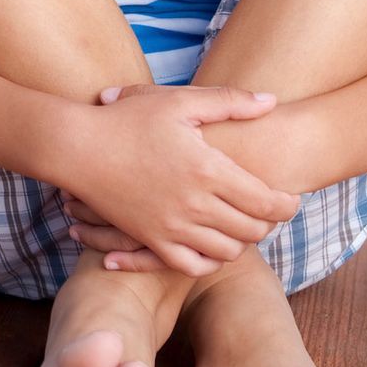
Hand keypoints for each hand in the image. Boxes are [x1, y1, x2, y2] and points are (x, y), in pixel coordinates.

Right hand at [62, 84, 300, 277]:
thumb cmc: (128, 120)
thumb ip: (229, 102)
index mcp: (207, 170)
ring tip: (240, 223)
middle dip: (268, 223)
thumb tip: (272, 102)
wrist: (77, 148)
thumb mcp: (179, 102)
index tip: (290, 197)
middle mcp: (194, 205)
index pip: (268, 203)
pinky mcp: (150, 240)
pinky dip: (210, 260)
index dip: (288, 204)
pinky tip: (212, 244)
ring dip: (241, 241)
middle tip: (268, 210)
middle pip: (253, 231)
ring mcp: (171, 227)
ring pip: (227, 251)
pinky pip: (193, 265)